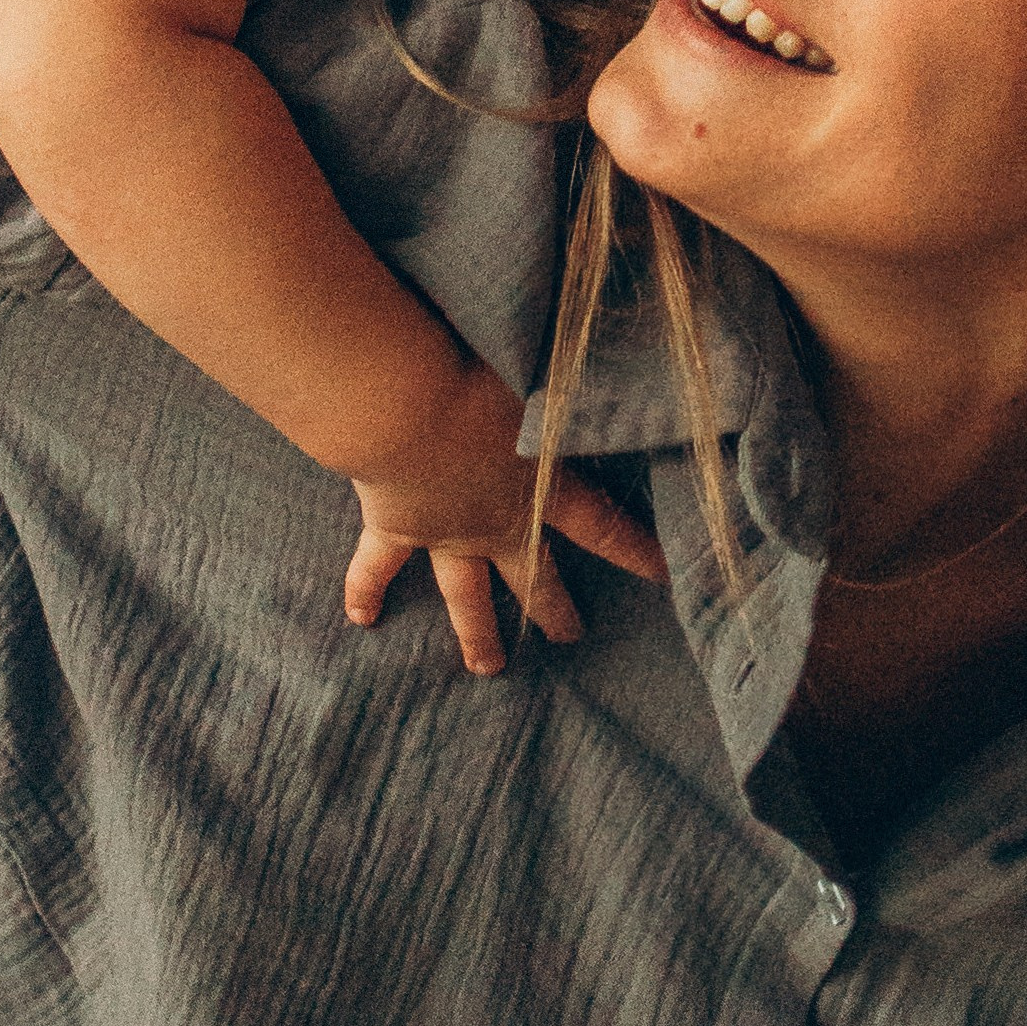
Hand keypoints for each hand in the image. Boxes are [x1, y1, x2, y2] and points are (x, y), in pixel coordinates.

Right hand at [342, 359, 665, 674]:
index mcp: (541, 488)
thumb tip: (625, 358)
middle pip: (533, 577)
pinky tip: (362, 620)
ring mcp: (443, 533)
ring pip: (464, 594)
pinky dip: (366, 590)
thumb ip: (576, 384)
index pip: (603, 528)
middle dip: (553, 610)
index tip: (665, 579)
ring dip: (475, 632)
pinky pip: (377, 566)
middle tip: (569, 639)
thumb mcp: (545, 376)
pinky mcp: (392, 525)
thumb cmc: (476, 379)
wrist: (401, 402)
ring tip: (486, 667)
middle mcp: (495, 523)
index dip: (636, 554)